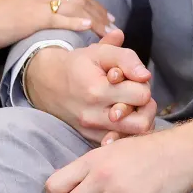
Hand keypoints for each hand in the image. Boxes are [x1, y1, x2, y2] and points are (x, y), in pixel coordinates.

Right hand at [0, 0, 112, 53]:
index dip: (93, 1)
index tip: (106, 13)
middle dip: (98, 10)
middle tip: (112, 23)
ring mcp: (37, 2)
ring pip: (73, 7)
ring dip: (93, 18)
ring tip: (107, 29)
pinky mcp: (32, 17)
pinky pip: (59, 18)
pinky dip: (75, 22)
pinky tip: (88, 28)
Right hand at [24, 28, 154, 143]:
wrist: (47, 80)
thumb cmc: (79, 64)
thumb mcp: (101, 52)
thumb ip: (127, 59)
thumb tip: (145, 76)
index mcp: (98, 90)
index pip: (142, 95)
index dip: (142, 83)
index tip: (131, 78)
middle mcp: (94, 115)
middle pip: (141, 122)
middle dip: (145, 106)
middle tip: (136, 94)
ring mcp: (92, 129)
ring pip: (132, 135)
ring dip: (137, 118)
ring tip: (130, 104)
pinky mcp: (90, 137)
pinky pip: (118, 140)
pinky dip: (125, 129)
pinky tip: (121, 116)